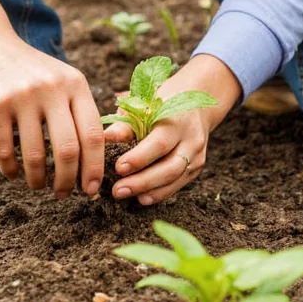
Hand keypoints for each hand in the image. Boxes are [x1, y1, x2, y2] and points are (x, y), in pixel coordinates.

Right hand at [0, 0, 103, 197]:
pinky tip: (14, 174)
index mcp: (75, 85)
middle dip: (68, 181)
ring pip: (36, 155)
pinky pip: (5, 150)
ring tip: (37, 185)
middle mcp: (52, 89)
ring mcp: (23, 96)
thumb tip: (95, 159)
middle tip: (63, 194)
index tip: (93, 189)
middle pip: (68, 150)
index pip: (94, 134)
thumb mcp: (62, 79)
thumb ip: (78, 110)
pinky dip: (11, 170)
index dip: (95, 167)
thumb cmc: (29, 69)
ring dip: (37, 180)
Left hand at [105, 55, 239, 204]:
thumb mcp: (144, 105)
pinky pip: (179, 184)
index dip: (139, 158)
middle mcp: (191, 139)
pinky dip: (160, 193)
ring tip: (125, 195)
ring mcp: (197, 155)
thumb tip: (105, 137)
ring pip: (176, 179)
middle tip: (117, 190)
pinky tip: (142, 198)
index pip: (159, 143)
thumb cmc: (162, 103)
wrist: (197, 104)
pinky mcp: (197, 167)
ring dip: (150, 191)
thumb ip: (126, 123)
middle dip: (142, 182)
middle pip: (170, 167)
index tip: (118, 168)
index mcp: (177, 119)